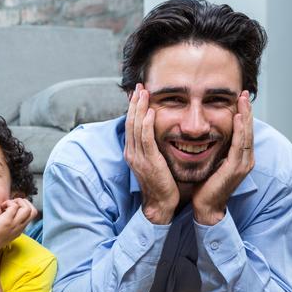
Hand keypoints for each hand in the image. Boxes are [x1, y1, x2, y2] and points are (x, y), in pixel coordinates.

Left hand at [0, 198, 37, 253]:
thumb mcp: (3, 231)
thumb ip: (7, 224)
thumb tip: (3, 211)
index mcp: (19, 229)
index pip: (31, 215)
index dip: (24, 207)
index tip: (12, 207)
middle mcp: (19, 227)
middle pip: (34, 211)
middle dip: (24, 202)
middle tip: (11, 204)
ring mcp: (14, 224)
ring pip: (28, 208)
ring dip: (18, 202)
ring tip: (7, 205)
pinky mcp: (7, 221)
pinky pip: (14, 206)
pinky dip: (8, 203)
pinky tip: (1, 207)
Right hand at [124, 84, 177, 223]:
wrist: (160, 204)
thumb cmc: (161, 185)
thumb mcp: (154, 162)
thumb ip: (153, 148)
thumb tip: (158, 135)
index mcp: (132, 152)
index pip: (131, 125)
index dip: (134, 108)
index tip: (138, 94)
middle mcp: (132, 152)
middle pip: (130, 122)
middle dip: (135, 103)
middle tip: (139, 87)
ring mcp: (138, 157)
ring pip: (136, 127)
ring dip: (140, 108)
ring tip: (144, 93)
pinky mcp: (148, 161)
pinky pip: (146, 139)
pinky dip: (146, 124)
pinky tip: (150, 112)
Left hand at [192, 91, 253, 224]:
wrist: (205, 207)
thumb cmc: (205, 186)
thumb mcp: (210, 162)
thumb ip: (212, 149)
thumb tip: (202, 135)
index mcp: (239, 157)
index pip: (242, 131)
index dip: (242, 114)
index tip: (239, 98)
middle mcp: (245, 159)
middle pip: (248, 129)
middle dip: (246, 110)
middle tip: (244, 92)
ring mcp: (242, 163)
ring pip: (246, 134)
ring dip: (245, 115)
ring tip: (243, 99)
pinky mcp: (236, 168)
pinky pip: (240, 145)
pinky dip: (240, 130)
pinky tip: (237, 118)